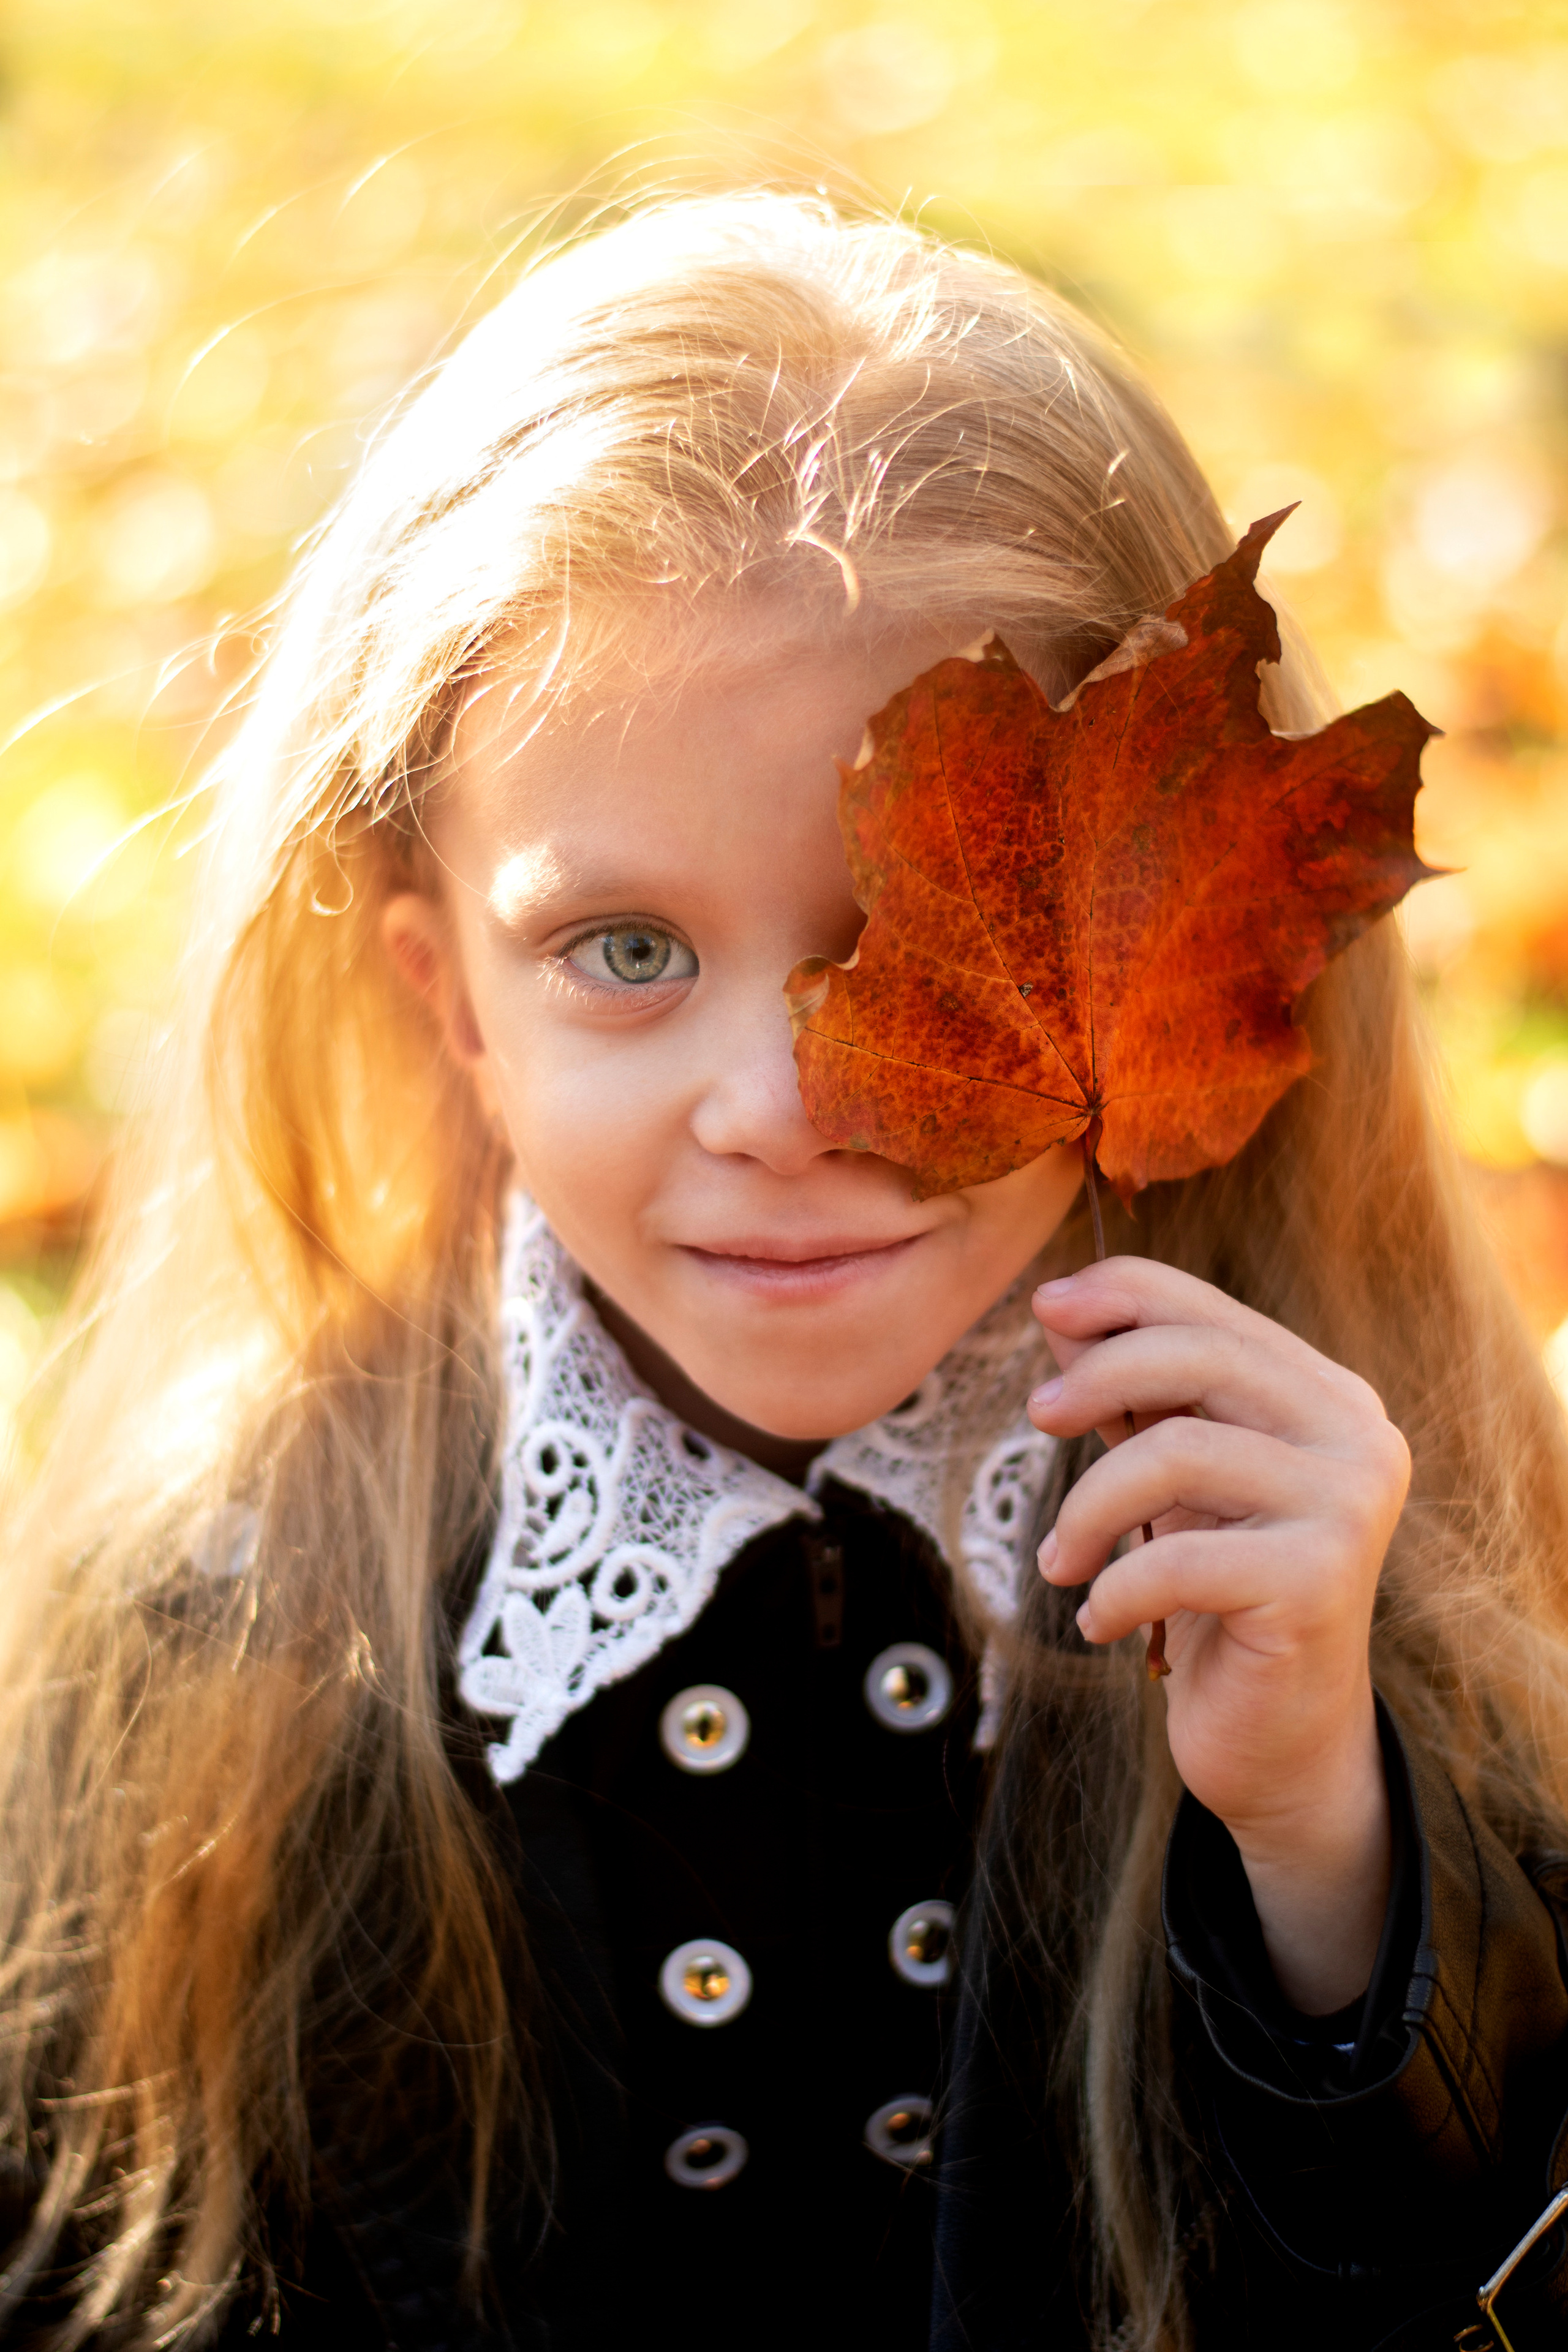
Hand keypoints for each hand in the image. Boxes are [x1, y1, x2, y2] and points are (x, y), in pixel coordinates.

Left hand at [1027, 1258, 1409, 2014]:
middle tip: (1035, 1419)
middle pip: (1201, 1358)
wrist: (1278, 1738)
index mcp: (1328, 1397)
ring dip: (1089, 1506)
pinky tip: (1098, 1620)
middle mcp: (1357, 1437)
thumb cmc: (1217, 1595)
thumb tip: (1057, 1309)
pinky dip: (1115, 1588)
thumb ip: (1132, 1395)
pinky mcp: (1321, 1581)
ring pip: (1176, 1452)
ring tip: (1059, 1559)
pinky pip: (1177, 1557)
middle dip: (1098, 1377)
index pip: (1215, 1313)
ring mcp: (1349, 1507)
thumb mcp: (1170, 1479)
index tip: (1044, 1307)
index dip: (1124, 1295)